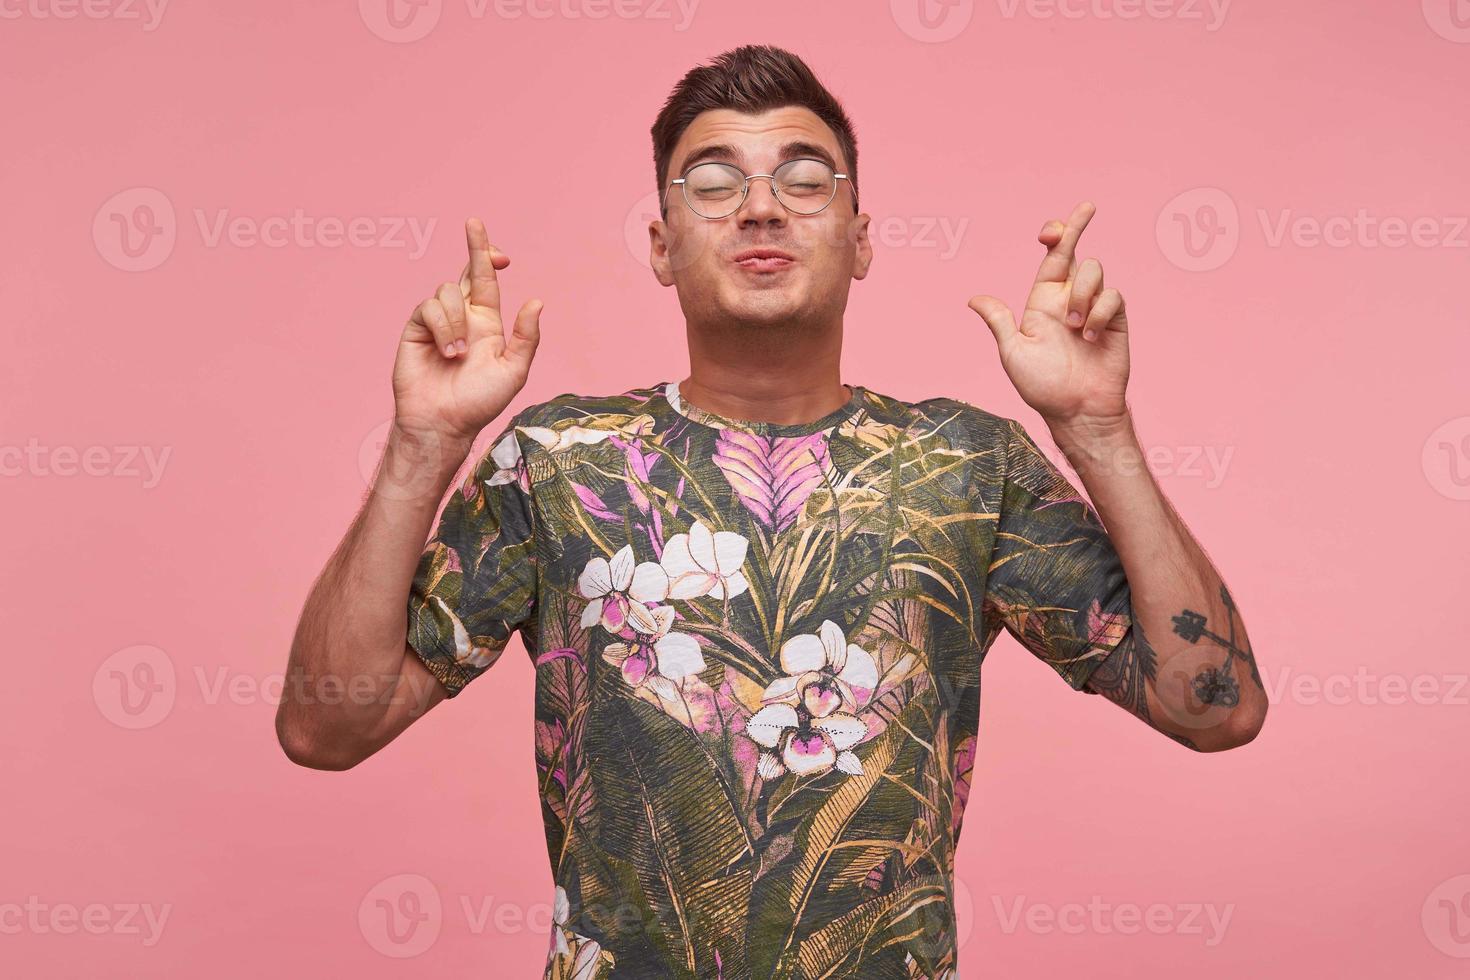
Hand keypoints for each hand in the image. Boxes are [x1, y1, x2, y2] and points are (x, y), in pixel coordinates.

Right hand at [392, 217, 542, 444]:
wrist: (443, 422)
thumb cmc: (479, 402)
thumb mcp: (513, 371)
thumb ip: (526, 337)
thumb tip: (536, 301)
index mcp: (486, 322)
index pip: (487, 280)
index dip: (488, 257)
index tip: (500, 250)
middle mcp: (462, 316)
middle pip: (466, 271)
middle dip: (473, 245)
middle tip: (475, 223)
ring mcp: (438, 321)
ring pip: (448, 291)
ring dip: (457, 321)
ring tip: (458, 354)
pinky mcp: (416, 328)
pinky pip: (429, 308)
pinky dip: (442, 327)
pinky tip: (447, 352)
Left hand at [967, 201, 1129, 431]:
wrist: (1078, 410)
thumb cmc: (1043, 387)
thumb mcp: (1013, 353)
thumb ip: (999, 322)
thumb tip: (973, 299)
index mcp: (1043, 301)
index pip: (1051, 258)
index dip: (1055, 236)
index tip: (1050, 229)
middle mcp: (1069, 299)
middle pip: (1076, 251)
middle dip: (1078, 225)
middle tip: (1086, 207)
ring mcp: (1094, 307)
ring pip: (1093, 271)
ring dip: (1081, 295)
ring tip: (1074, 329)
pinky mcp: (1115, 319)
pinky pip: (1112, 297)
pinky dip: (1098, 314)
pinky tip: (1090, 338)